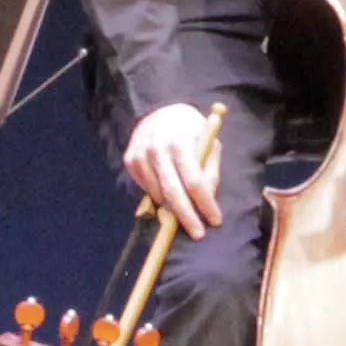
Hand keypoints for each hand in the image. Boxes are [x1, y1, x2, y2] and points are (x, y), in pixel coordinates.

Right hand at [122, 102, 225, 233]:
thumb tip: (208, 199)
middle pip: (173, 192)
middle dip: (187, 217)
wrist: (159, 111)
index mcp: (181, 143)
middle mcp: (157, 149)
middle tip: (198, 233)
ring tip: (185, 212)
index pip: (194, 181)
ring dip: (173, 208)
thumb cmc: (191, 130)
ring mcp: (140, 155)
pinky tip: (168, 192)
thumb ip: (210, 170)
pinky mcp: (130, 160)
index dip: (205, 204)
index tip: (215, 220)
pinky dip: (158, 196)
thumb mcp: (210, 142)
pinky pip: (146, 188)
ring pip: (158, 194)